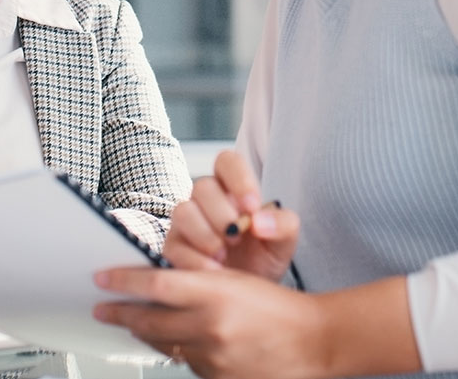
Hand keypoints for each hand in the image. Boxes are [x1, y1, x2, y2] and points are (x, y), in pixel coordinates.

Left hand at [93, 266, 325, 378]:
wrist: (313, 341)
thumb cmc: (276, 306)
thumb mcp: (232, 280)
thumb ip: (193, 283)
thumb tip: (152, 283)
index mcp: (214, 293)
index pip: (155, 285)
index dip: (122, 282)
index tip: (102, 280)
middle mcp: (210, 327)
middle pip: (148, 320)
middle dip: (119, 314)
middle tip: (101, 309)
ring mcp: (213, 358)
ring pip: (163, 344)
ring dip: (144, 333)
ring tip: (132, 323)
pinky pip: (185, 364)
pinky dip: (175, 351)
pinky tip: (175, 341)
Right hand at [163, 150, 298, 280]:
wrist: (248, 295)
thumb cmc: (263, 258)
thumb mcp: (284, 242)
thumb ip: (283, 224)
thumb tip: (259, 221)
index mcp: (233, 189)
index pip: (227, 162)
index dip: (238, 178)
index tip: (252, 207)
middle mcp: (206, 200)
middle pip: (202, 186)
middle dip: (221, 213)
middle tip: (237, 237)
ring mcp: (186, 222)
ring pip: (182, 211)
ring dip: (204, 234)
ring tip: (223, 255)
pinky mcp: (174, 247)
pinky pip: (173, 245)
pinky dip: (194, 259)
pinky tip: (214, 271)